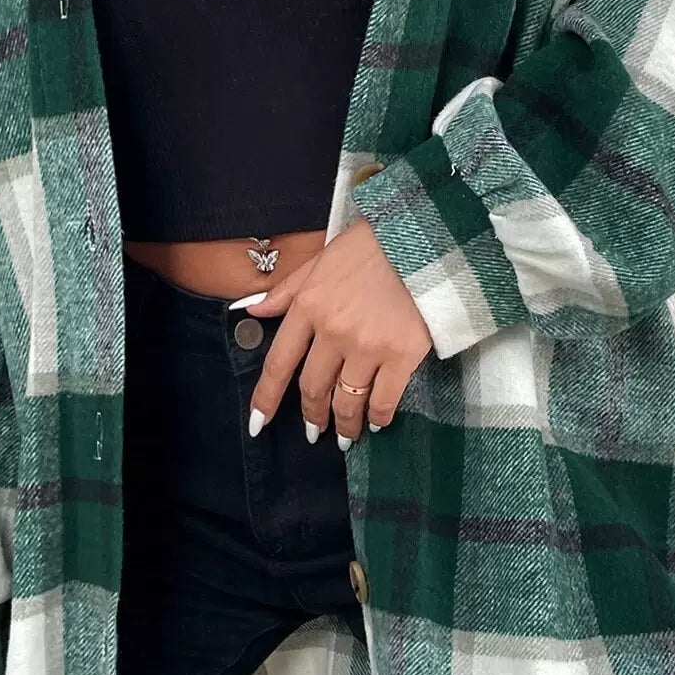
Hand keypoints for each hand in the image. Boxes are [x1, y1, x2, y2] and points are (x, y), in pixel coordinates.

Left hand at [244, 219, 431, 443]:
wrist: (422, 238)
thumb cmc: (369, 246)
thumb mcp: (319, 260)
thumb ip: (285, 291)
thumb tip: (252, 311)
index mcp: (309, 307)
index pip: (279, 363)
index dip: (266, 398)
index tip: (259, 423)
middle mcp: (334, 331)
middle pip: (313, 388)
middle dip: (312, 416)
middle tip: (314, 431)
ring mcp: (369, 346)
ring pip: (347, 400)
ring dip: (343, 424)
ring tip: (345, 436)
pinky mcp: (404, 354)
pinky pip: (384, 399)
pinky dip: (378, 416)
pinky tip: (376, 422)